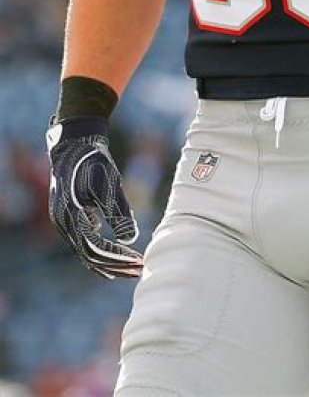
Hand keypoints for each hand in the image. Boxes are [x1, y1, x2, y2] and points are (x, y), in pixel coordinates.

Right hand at [47, 115, 143, 279]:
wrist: (74, 143)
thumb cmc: (92, 161)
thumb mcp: (108, 184)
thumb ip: (118, 212)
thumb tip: (129, 239)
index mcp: (72, 219)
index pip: (95, 252)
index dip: (117, 261)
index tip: (138, 264)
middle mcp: (64, 224)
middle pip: (89, 257)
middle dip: (115, 266)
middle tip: (139, 270)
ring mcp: (64, 220)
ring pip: (85, 250)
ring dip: (108, 259)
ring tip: (129, 265)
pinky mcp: (68, 214)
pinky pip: (83, 238)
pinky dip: (99, 247)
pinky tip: (115, 249)